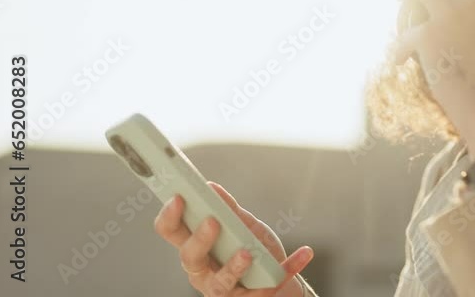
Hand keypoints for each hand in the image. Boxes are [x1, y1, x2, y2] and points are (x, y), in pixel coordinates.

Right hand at [153, 181, 313, 296]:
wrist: (277, 278)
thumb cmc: (253, 248)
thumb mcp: (243, 226)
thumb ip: (228, 209)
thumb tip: (211, 187)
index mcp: (196, 249)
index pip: (171, 233)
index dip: (169, 216)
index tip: (179, 197)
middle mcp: (204, 272)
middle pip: (191, 258)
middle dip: (200, 240)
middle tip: (213, 221)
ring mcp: (226, 290)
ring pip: (221, 283)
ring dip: (233, 267)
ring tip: (247, 252)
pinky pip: (269, 287)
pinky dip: (288, 268)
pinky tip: (305, 253)